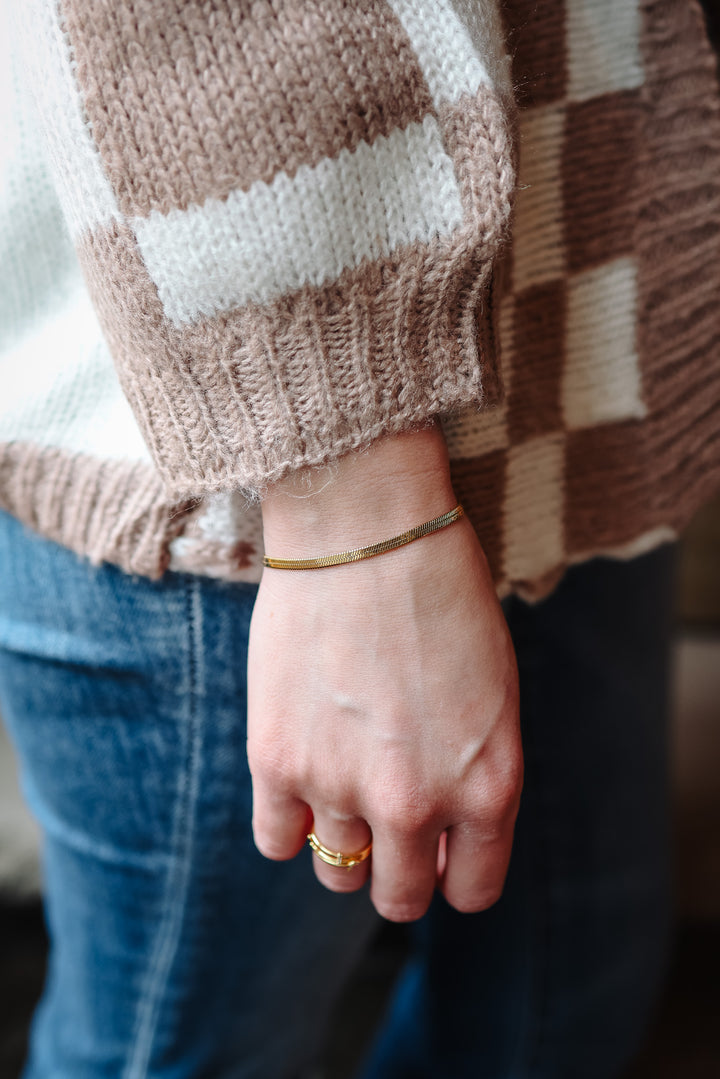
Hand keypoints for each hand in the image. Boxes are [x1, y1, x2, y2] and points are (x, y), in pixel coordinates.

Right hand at [247, 428, 521, 920]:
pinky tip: (302, 777)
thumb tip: (441, 836)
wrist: (367, 530)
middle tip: (389, 822)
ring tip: (344, 783)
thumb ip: (475, 776)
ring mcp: (342, 788)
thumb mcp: (495, 695)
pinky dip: (290, 823)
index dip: (455, 872)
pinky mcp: (276, 762)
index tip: (441, 847)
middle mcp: (417, 803)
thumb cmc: (443, 596)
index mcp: (490, 786)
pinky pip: (277, 842)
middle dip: (400, 870)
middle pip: (399, 898)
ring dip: (345, 842)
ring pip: (338, 875)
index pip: (473, 890)